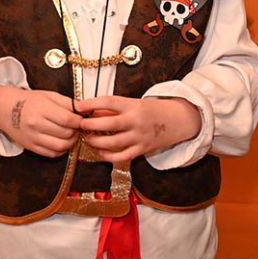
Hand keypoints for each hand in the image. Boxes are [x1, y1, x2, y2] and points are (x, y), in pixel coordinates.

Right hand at [0, 85, 77, 157]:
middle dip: (76, 131)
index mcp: (41, 109)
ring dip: (71, 142)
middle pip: (66, 133)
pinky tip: (62, 142)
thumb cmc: (28, 101)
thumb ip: (67, 103)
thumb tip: (85, 109)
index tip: (82, 120)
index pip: (68, 119)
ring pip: (61, 146)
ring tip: (72, 135)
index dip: (79, 121)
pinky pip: (52, 153)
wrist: (5, 109)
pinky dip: (61, 150)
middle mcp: (36, 124)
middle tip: (78, 127)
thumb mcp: (48, 95)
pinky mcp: (31, 147)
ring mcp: (33, 137)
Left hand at [75, 94, 200, 162]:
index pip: (109, 102)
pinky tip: (100, 152)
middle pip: (108, 125)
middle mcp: (136, 121)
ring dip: (95, 142)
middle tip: (80, 125)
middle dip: (90, 125)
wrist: (179, 120)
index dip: (91, 104)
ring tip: (87, 138)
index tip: (78, 106)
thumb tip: (91, 112)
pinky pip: (121, 156)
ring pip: (112, 143)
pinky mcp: (142, 149)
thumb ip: (115, 109)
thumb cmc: (154, 110)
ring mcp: (139, 137)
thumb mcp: (136, 103)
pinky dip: (108, 156)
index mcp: (134, 105)